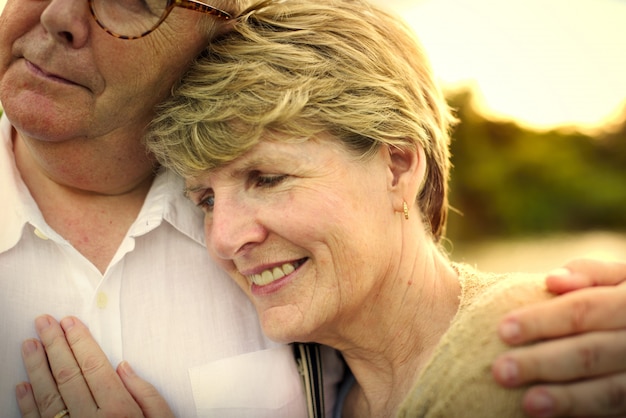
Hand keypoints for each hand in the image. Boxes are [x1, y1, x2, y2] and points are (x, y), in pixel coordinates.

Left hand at [15, 315, 173, 417]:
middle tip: (44, 322)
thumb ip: (147, 394)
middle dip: (54, 345)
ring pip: (47, 396)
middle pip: (68, 375)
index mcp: (120, 412)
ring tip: (28, 343)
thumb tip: (123, 368)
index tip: (70, 322)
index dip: (80, 342)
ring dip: (35, 367)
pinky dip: (26, 404)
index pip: (94, 367)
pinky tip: (21, 385)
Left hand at [492, 258, 625, 416]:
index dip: (543, 320)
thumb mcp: (620, 279)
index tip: (503, 330)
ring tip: (529, 403)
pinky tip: (552, 417)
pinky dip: (584, 413)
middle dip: (544, 362)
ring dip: (568, 399)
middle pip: (592, 353)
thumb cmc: (623, 301)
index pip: (584, 309)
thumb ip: (590, 274)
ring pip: (612, 392)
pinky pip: (616, 411)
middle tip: (501, 371)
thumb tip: (552, 280)